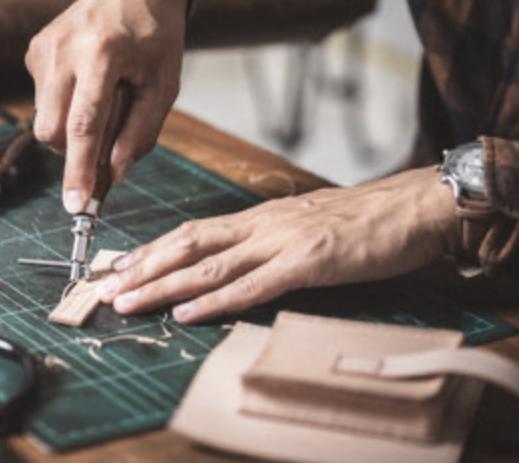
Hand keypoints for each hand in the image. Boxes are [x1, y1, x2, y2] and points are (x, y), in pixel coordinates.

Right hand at [25, 0, 188, 212]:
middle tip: (107, 143)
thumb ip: (141, 133)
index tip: (76, 206)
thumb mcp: (164, 85)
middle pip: (52, 130)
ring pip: (44, 119)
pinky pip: (43, 100)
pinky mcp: (34, 51)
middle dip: (75, 151)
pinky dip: (65, 106)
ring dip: (72, 127)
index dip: (79, 170)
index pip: (83, 126)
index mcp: (102, 54)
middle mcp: (64, 49)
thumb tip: (114, 175)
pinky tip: (87, 83)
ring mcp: (44, 49)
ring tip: (103, 99)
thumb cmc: (154, 37)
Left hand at [99, 167, 457, 322]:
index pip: (193, 231)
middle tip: (106, 286)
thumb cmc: (362, 221)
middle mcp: (261, 225)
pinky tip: (188, 310)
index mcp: (259, 218)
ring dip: (163, 285)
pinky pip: (254, 284)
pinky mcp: (309, 261)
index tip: (120, 265)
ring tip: (129, 301)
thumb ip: (269, 245)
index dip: (153, 248)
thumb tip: (237, 264)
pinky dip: (216, 299)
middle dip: (143, 267)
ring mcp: (282, 241)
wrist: (412, 207)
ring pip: (209, 264)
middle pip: (188, 244)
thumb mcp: (304, 227)